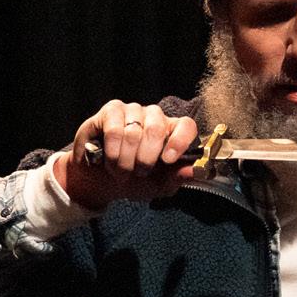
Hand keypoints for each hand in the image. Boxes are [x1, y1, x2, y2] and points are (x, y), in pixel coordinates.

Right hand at [54, 100, 199, 211]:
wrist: (102, 182)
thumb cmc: (133, 181)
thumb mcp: (158, 186)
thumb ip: (176, 178)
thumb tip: (194, 170)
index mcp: (171, 132)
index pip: (186, 125)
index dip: (179, 141)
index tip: (167, 160)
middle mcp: (154, 116)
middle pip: (156, 129)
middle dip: (145, 159)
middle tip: (138, 173)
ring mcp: (132, 111)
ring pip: (133, 132)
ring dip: (125, 160)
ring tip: (121, 170)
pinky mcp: (111, 111)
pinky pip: (114, 130)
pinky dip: (112, 151)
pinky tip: (108, 158)